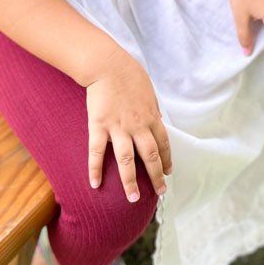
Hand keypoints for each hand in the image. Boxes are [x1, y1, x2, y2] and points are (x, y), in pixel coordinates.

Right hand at [86, 48, 171, 202]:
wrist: (108, 65)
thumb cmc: (129, 74)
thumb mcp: (149, 91)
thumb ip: (152, 109)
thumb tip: (157, 119)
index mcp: (151, 117)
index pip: (163, 144)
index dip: (166, 159)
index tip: (168, 172)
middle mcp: (138, 126)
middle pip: (150, 156)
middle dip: (156, 176)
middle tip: (160, 192)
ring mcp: (118, 128)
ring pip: (127, 160)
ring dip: (130, 181)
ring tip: (133, 199)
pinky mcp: (99, 126)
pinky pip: (98, 152)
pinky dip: (96, 169)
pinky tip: (95, 184)